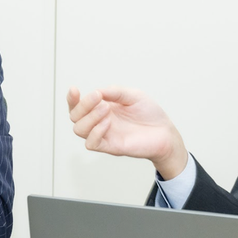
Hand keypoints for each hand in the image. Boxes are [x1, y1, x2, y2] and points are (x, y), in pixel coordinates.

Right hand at [67, 85, 188, 178]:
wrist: (165, 132)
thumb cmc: (149, 114)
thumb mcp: (132, 95)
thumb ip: (114, 92)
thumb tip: (96, 91)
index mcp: (102, 108)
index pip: (78, 106)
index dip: (72, 99)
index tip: (74, 90)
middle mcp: (99, 122)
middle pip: (75, 117)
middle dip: (82, 105)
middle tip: (99, 98)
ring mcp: (104, 135)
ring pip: (79, 130)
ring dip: (89, 117)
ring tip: (106, 108)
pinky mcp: (111, 147)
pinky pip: (91, 143)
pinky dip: (95, 132)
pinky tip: (108, 123)